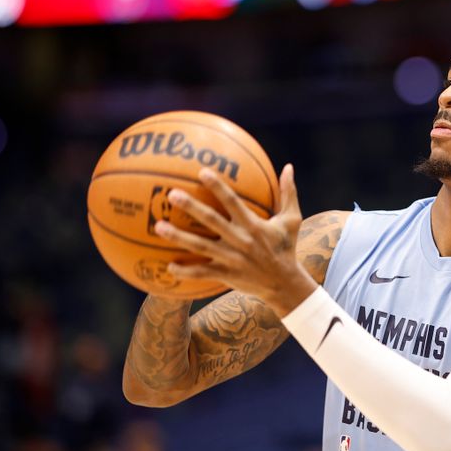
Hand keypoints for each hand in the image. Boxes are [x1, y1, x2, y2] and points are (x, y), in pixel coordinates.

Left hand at [154, 164, 317, 316]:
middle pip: (212, 221)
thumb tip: (289, 167)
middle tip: (172, 194)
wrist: (284, 284)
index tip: (202, 172)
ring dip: (179, 237)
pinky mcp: (226, 275)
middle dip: (192, 207)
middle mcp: (240, 241)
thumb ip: (289, 193)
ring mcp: (231, 259)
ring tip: (158, 227)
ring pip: (201, 247)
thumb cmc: (286, 248)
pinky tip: (167, 266)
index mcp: (254, 225)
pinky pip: (202, 273)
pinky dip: (185, 271)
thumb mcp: (292, 220)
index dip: (218, 187)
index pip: (233, 202)